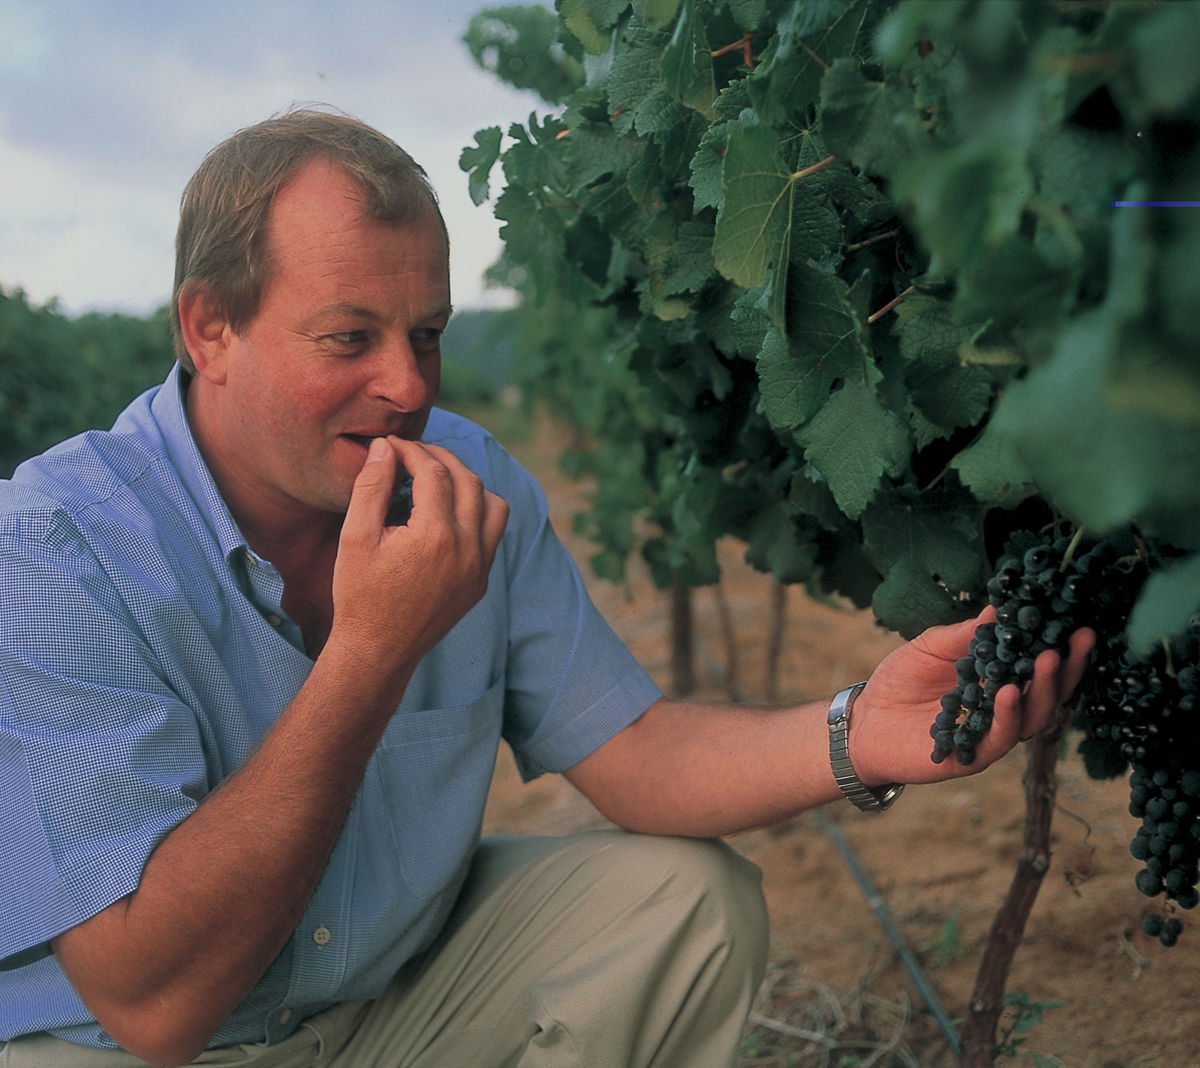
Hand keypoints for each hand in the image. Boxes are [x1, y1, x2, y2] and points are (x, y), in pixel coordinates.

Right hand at [329, 436, 508, 682]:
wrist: (378, 652)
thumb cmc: (359, 595)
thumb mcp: (355, 537)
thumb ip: (371, 486)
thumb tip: (386, 447)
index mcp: (436, 536)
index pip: (434, 473)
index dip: (412, 451)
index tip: (392, 445)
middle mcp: (468, 549)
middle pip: (469, 481)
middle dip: (442, 459)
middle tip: (414, 453)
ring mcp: (480, 568)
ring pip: (494, 506)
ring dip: (469, 484)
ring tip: (437, 480)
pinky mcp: (481, 582)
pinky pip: (493, 535)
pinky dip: (476, 513)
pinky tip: (447, 513)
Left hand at [849, 608, 1095, 785]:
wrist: (864, 721)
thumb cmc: (899, 681)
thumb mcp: (931, 646)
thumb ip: (965, 634)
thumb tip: (999, 607)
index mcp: (998, 682)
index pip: (1038, 666)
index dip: (1061, 647)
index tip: (1077, 621)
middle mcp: (1003, 711)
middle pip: (1047, 693)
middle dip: (1066, 667)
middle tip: (1077, 638)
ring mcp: (991, 735)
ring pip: (1031, 717)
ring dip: (1042, 689)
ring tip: (1047, 660)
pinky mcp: (972, 755)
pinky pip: (999, 738)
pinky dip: (1007, 716)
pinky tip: (1009, 693)